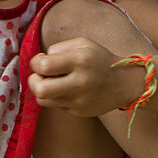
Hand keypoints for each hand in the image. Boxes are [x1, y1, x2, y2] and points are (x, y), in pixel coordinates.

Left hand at [28, 38, 142, 116]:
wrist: (125, 83)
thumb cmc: (100, 60)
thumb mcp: (83, 44)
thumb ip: (59, 48)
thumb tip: (41, 60)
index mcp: (80, 61)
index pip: (44, 65)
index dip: (35, 63)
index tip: (41, 61)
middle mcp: (80, 82)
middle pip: (40, 89)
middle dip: (32, 81)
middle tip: (39, 76)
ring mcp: (80, 100)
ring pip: (43, 100)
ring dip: (41, 90)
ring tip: (50, 82)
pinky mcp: (80, 112)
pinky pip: (56, 106)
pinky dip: (55, 97)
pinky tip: (65, 90)